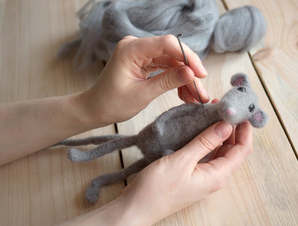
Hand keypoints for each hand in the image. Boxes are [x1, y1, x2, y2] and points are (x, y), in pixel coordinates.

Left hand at [78, 35, 208, 125]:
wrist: (96, 109)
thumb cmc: (112, 103)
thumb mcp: (143, 94)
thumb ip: (168, 82)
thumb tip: (191, 73)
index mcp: (131, 49)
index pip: (167, 44)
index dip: (188, 57)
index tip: (200, 74)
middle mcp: (137, 46)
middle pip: (173, 53)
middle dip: (189, 72)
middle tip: (201, 92)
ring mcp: (141, 53)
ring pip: (172, 61)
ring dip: (185, 78)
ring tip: (195, 97)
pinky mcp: (144, 61)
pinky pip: (166, 67)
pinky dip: (176, 80)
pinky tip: (185, 93)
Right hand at [117, 121, 252, 225]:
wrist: (136, 208)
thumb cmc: (157, 189)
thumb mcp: (182, 160)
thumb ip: (205, 142)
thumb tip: (226, 125)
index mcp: (216, 175)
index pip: (242, 150)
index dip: (245, 130)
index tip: (240, 110)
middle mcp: (214, 177)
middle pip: (232, 150)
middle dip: (232, 128)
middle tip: (224, 107)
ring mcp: (203, 176)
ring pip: (219, 151)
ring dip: (219, 133)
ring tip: (212, 113)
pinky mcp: (192, 174)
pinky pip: (206, 154)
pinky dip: (206, 140)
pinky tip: (199, 128)